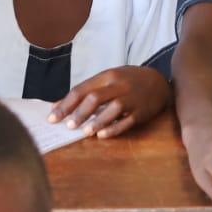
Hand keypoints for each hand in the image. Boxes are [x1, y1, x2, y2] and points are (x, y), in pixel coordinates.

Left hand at [50, 65, 170, 138]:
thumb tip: (57, 106)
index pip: (81, 89)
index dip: (65, 104)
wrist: (158, 82)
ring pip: (112, 109)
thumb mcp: (107, 80)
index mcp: (107, 76)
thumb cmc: (127, 81)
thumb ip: (85, 91)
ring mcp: (131, 99)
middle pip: (95, 98)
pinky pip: (126, 122)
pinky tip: (102, 135)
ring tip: (84, 132)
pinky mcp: (141, 112)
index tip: (52, 117)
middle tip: (68, 126)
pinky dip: (113, 129)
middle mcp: (119, 85)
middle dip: (79, 113)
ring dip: (96, 121)